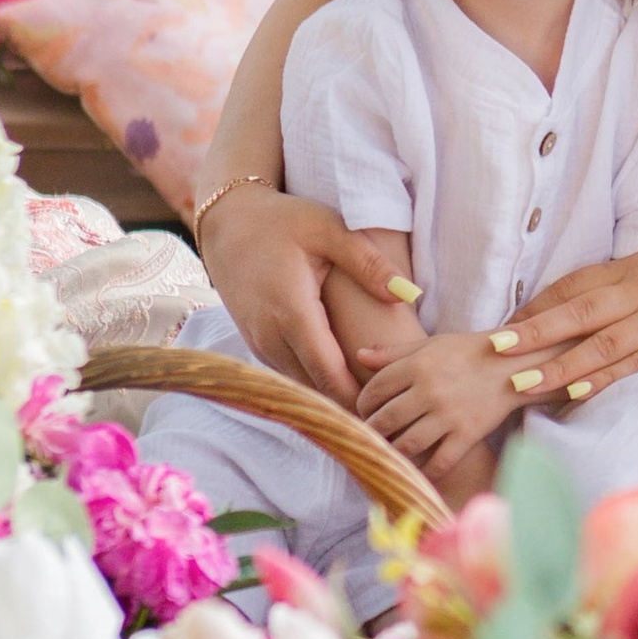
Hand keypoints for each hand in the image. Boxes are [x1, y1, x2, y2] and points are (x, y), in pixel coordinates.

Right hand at [198, 186, 406, 402]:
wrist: (228, 225)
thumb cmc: (283, 222)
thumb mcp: (328, 229)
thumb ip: (368, 263)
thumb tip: (408, 294)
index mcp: (292, 311)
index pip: (328, 373)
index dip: (358, 397)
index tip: (390, 408)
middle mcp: (270, 336)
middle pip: (316, 389)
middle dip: (352, 405)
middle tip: (392, 416)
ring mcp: (259, 344)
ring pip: (301, 387)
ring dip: (333, 398)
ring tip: (376, 407)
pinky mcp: (257, 346)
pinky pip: (289, 376)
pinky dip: (316, 385)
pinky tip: (346, 387)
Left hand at [356, 332, 526, 483]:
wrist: (516, 364)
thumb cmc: (470, 351)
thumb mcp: (432, 344)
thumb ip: (393, 351)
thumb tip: (358, 355)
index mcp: (418, 365)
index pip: (375, 390)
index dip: (363, 403)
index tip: (365, 409)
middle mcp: (430, 391)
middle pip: (385, 420)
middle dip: (372, 431)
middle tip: (372, 434)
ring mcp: (450, 415)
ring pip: (407, 444)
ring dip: (393, 451)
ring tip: (391, 449)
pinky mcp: (468, 434)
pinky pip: (439, 462)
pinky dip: (425, 470)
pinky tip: (419, 469)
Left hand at [483, 238, 637, 402]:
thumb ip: (633, 278)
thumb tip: (595, 297)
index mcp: (636, 267)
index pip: (575, 285)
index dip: (538, 305)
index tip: (508, 325)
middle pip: (577, 311)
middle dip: (533, 332)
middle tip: (495, 349)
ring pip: (599, 343)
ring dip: (557, 364)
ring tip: (522, 382)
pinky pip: (635, 364)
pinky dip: (603, 379)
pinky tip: (576, 394)